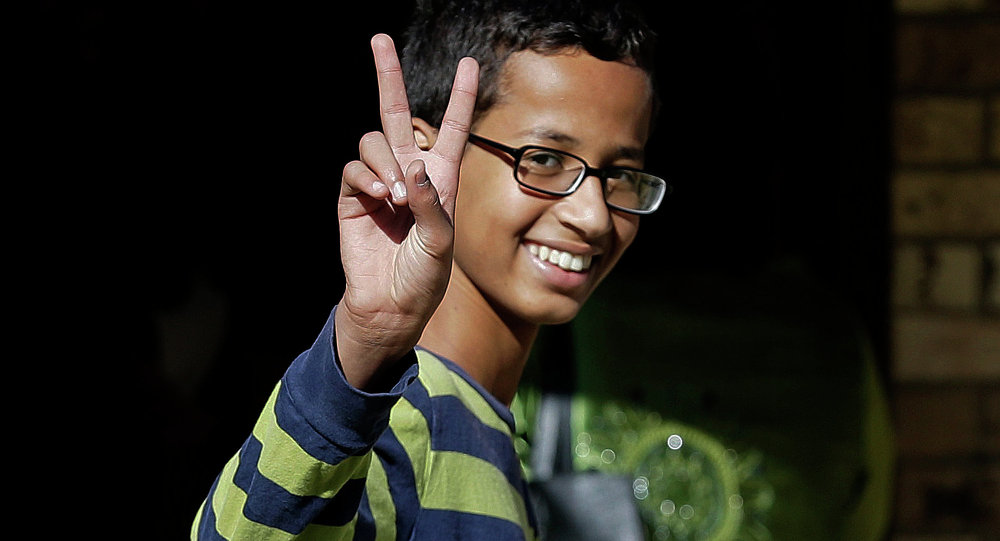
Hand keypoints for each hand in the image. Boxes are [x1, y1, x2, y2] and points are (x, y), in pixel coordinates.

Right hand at [335, 34, 478, 389]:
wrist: (391, 304)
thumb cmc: (425, 276)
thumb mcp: (441, 241)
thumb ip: (430, 203)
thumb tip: (409, 167)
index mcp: (440, 179)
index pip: (451, 129)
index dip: (459, 97)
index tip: (469, 64)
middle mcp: (409, 173)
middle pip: (396, 113)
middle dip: (387, 76)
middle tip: (379, 39)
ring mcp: (378, 183)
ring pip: (373, 142)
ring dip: (385, 163)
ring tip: (394, 197)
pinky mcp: (352, 197)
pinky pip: (354, 169)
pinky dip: (366, 178)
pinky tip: (379, 199)